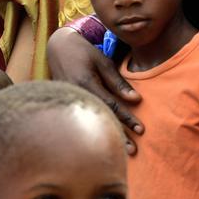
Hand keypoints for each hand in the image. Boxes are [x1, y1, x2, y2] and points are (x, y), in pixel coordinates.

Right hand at [46, 26, 142, 151]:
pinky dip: (94, 128)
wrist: (57, 47)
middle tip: (133, 151)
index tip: (141, 130)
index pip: (111, 105)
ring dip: (106, 135)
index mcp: (86, 83)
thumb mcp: (103, 63)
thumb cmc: (83, 52)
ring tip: (121, 151)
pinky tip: (101, 139)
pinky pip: (83, 117)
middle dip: (118, 135)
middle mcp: (77, 94)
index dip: (127, 118)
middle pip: (101, 118)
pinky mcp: (66, 102)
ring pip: (91, 121)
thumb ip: (118, 83)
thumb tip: (137, 100)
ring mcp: (69, 99)